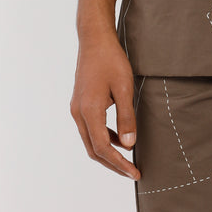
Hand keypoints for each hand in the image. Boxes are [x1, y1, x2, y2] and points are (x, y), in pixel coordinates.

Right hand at [70, 31, 141, 180]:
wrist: (94, 39)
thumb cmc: (111, 60)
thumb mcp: (124, 87)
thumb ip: (126, 117)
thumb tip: (129, 146)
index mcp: (88, 111)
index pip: (103, 148)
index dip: (119, 163)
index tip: (135, 172)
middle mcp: (78, 113)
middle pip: (94, 149)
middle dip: (113, 164)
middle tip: (132, 172)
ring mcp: (77, 109)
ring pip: (90, 141)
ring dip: (108, 152)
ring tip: (127, 159)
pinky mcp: (80, 104)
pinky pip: (90, 129)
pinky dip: (104, 138)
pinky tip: (119, 137)